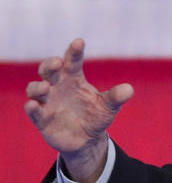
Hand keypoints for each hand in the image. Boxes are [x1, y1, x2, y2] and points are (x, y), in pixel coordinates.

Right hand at [24, 38, 133, 182]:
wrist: (86, 140)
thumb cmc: (96, 117)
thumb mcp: (108, 107)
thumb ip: (116, 97)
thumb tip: (129, 89)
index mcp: (74, 79)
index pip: (72, 61)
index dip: (74, 52)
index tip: (79, 42)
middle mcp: (57, 87)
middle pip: (49, 70)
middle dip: (50, 65)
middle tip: (58, 63)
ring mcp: (47, 102)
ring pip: (35, 89)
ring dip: (38, 87)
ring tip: (45, 87)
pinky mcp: (41, 118)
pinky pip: (33, 111)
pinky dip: (32, 108)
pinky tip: (33, 105)